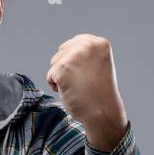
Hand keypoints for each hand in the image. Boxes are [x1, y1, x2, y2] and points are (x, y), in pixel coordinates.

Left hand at [46, 34, 129, 149]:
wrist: (103, 112)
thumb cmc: (100, 92)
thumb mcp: (98, 64)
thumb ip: (85, 54)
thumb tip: (64, 50)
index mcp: (99, 43)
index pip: (74, 42)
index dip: (75, 60)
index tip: (86, 73)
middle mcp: (87, 46)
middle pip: (62, 51)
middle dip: (66, 67)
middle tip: (83, 82)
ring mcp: (74, 57)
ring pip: (54, 63)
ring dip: (61, 76)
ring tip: (78, 87)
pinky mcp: (62, 70)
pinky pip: (50, 76)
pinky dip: (56, 86)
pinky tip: (71, 92)